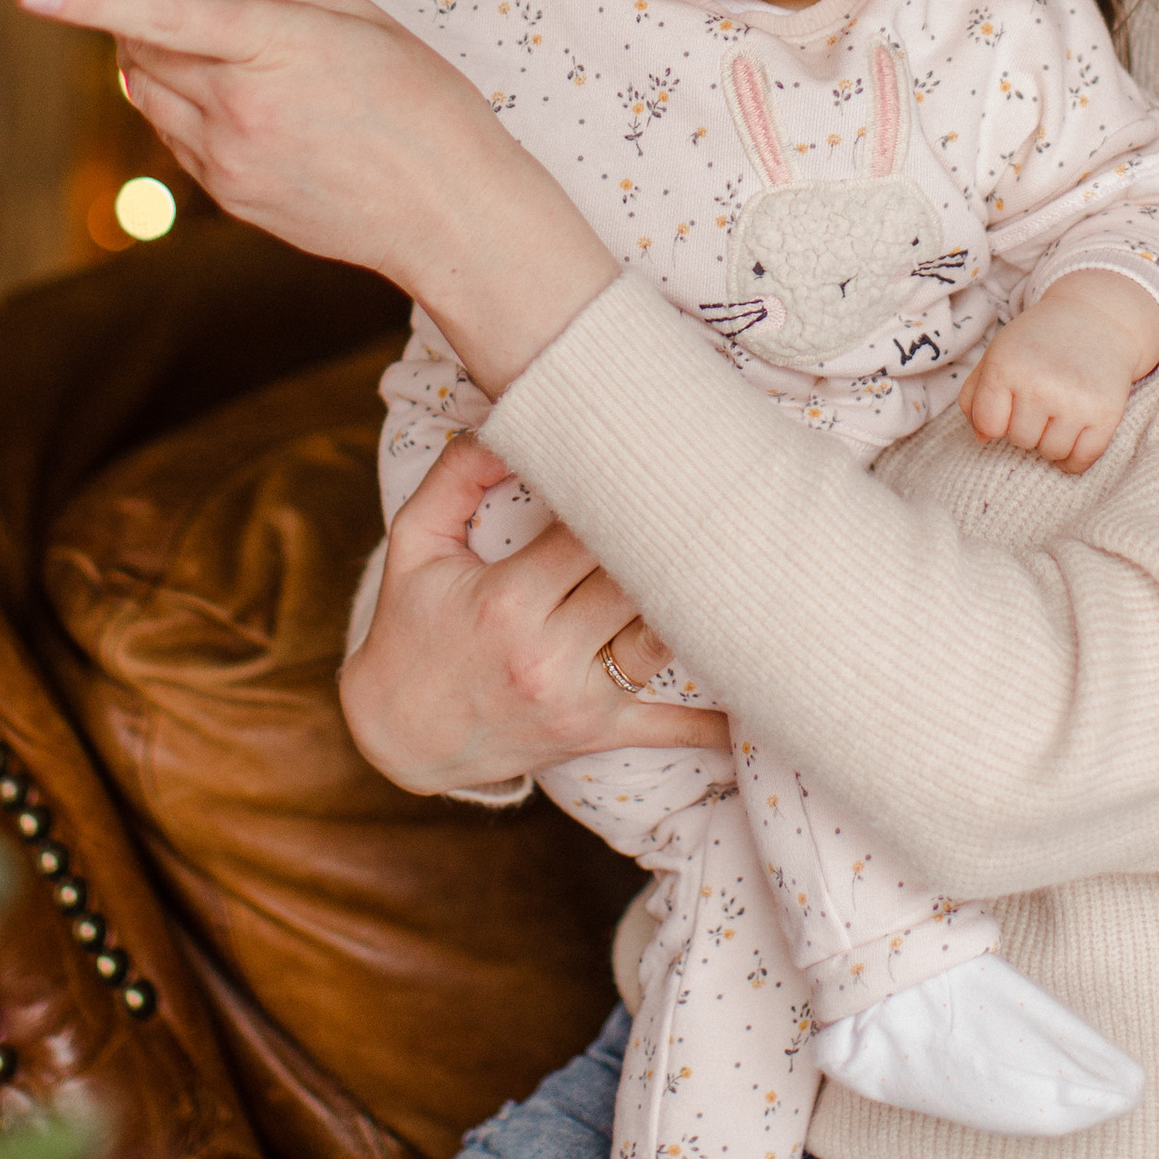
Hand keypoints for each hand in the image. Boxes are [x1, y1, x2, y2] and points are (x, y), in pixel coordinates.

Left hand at [15, 0, 615, 393]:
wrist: (452, 212)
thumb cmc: (421, 97)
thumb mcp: (349, 19)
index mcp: (273, 52)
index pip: (160, 19)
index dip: (90, 1)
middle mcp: (237, 110)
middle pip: (141, 51)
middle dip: (125, 10)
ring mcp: (227, 162)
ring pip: (149, 96)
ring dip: (145, 55)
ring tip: (179, 29)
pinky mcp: (229, 198)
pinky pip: (176, 138)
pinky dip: (177, 102)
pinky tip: (221, 90)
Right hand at [340, 434, 718, 792]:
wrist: (398, 734)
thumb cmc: (410, 627)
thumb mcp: (413, 544)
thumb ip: (455, 477)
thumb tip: (502, 424)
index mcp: (506, 600)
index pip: (589, 533)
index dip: (623, 495)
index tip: (651, 459)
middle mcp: (547, 653)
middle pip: (636, 581)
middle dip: (668, 538)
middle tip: (707, 492)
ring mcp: (577, 699)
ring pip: (661, 638)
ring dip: (695, 601)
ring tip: (728, 553)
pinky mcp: (595, 733)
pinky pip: (667, 727)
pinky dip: (714, 718)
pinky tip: (760, 693)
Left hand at [962, 271, 1158, 471]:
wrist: (1097, 319)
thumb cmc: (1039, 340)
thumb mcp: (998, 352)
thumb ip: (974, 393)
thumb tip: (981, 438)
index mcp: (1006, 366)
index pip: (988, 425)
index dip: (997, 419)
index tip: (1010, 403)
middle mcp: (1039, 384)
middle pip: (1020, 440)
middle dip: (1027, 426)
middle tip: (1041, 400)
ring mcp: (1075, 401)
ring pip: (1051, 453)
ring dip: (1052, 441)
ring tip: (1058, 412)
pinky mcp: (1107, 414)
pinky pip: (1081, 460)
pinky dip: (1074, 459)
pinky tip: (1073, 437)